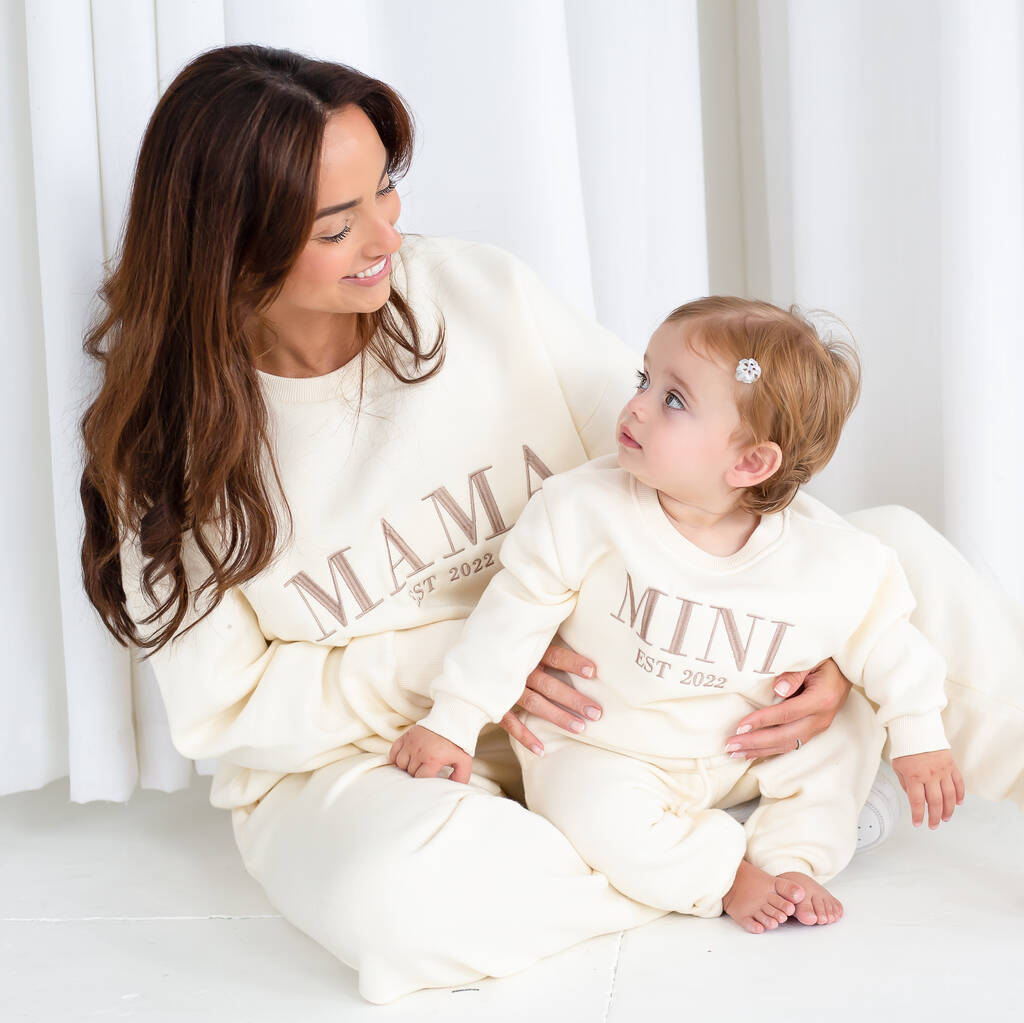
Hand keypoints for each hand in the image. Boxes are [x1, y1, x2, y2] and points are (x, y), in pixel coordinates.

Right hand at [388, 725, 471, 782]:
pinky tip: (406, 758)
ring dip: (407, 766)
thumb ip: (461, 777)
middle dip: (418, 773)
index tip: (431, 778)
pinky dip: (397, 757)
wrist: (451, 721)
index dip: (425, 781)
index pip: (420, 778)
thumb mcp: (464, 760)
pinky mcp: (407, 736)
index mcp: (432, 759)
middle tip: (426, 770)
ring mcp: (411, 743)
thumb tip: (454, 787)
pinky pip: (394, 752)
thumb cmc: (457, 741)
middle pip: (410, 772)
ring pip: (400, 763)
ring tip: (417, 764)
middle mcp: (419, 751)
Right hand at [498, 643, 602, 754]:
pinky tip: (541, 750)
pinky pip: (510, 723)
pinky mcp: (494, 704)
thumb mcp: (526, 641)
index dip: (572, 663)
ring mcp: (506, 688)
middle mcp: (519, 670)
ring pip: (534, 704)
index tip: (593, 672)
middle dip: (573, 699)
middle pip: (549, 685)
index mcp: (528, 652)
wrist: (470, 658)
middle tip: (596, 713)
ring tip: (580, 729)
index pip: (554, 656)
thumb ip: (546, 643)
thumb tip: (579, 634)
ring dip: (557, 717)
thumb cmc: (507, 649)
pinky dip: (524, 736)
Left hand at [724, 659, 852, 759]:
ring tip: (735, 753)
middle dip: (756, 743)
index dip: (762, 721)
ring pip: (787, 745)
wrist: (845, 671)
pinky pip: (791, 744)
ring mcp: (818, 727)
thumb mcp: (811, 659)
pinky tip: (753, 753)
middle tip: (731, 746)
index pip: (787, 713)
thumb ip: (794, 673)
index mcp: (821, 699)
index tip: (740, 727)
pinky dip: (770, 750)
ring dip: (760, 751)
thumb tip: (777, 689)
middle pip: (785, 736)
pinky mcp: (813, 731)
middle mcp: (821, 718)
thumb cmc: (825, 661)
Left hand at [891, 750, 964, 828]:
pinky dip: (960, 795)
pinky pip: (959, 784)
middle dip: (934, 817)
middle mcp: (930, 775)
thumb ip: (906, 784)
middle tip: (933, 825)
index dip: (918, 815)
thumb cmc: (905, 749)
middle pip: (935, 802)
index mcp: (914, 776)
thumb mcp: (898, 767)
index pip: (917, 801)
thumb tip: (914, 799)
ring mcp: (943, 771)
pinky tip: (958, 804)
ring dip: (948, 810)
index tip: (918, 824)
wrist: (917, 730)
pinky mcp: (952, 766)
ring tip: (945, 818)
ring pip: (950, 796)